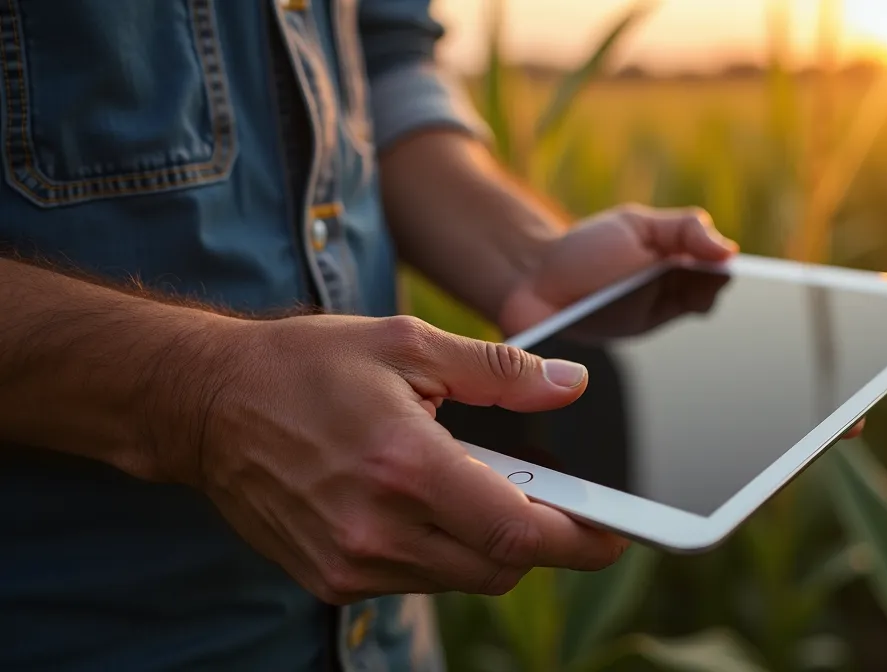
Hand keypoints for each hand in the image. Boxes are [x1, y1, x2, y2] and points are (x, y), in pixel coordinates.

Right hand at [186, 315, 624, 603]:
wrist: (206, 406)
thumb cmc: (305, 365)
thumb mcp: (407, 346)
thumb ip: (499, 372)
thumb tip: (568, 388)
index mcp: (404, 465)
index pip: (517, 532)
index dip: (580, 540)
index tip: (617, 534)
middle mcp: (376, 529)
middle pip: (499, 567)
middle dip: (541, 541)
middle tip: (558, 505)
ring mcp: (349, 564)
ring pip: (460, 579)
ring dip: (489, 545)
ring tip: (482, 490)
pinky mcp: (329, 580)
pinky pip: (416, 581)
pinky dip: (441, 553)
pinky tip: (429, 506)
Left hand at [497, 203, 865, 439]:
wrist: (522, 285)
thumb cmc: (584, 255)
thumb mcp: (638, 229)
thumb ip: (683, 231)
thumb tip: (728, 251)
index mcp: (707, 312)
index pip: (775, 342)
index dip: (819, 362)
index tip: (862, 377)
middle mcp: (694, 361)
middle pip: (763, 394)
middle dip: (808, 411)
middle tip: (844, 424)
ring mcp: (665, 393)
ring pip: (721, 427)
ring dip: (760, 441)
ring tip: (794, 452)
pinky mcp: (627, 416)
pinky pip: (663, 443)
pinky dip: (692, 457)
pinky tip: (715, 468)